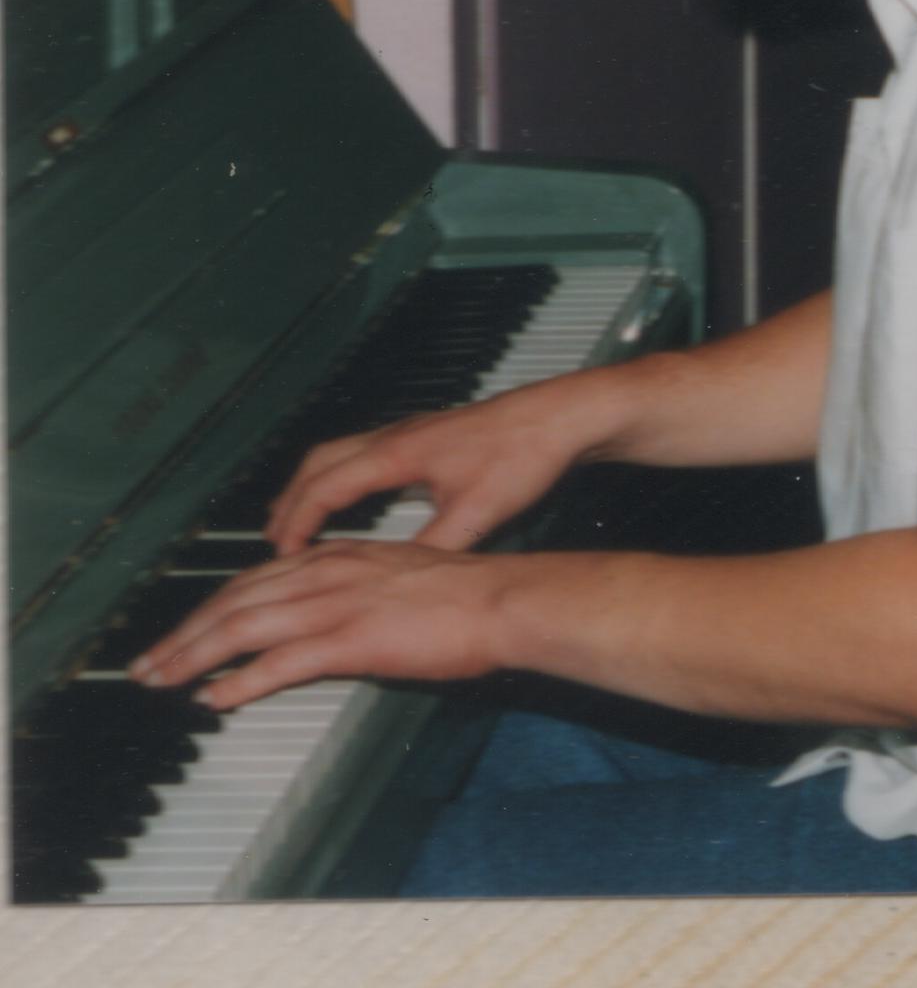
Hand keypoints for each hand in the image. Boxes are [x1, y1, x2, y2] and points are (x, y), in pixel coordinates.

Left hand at [131, 540, 509, 710]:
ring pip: (244, 626)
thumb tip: (341, 628)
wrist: (507, 600)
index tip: (185, 630)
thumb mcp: (408, 582)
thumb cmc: (475, 596)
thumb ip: (366, 597)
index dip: (213, 606)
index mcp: (345, 556)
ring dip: (193, 655)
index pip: (257, 578)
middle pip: (236, 598)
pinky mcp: (351, 639)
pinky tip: (216, 699)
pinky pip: (279, 662)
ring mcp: (338, 604)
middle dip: (184, 632)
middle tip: (148, 662)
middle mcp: (332, 572)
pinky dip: (240, 681)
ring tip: (161, 680)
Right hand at [265, 375, 610, 556]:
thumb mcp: (478, 512)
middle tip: (272, 537)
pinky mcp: (432, 433)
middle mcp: (399, 436)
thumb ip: (435, 548)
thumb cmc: (526, 452)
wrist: (565, 415)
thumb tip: (401, 579)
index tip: (279, 553)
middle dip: (291, 501)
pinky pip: (366, 452)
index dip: (297, 522)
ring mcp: (414, 431)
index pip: (325, 486)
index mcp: (399, 453)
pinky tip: (358, 497)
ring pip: (342, 453)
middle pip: (320, 463)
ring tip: (300, 519)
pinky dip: (344, 476)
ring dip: (315, 485)